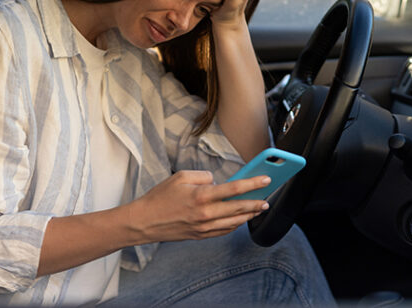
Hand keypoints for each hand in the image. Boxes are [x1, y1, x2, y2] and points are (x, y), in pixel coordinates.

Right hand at [126, 170, 269, 242]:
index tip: (266, 180)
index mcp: (201, 196)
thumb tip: (216, 182)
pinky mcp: (200, 236)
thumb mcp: (180, 177)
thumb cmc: (160, 197)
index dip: (253, 184)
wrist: (144, 222)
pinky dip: (234, 225)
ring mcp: (204, 227)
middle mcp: (206, 213)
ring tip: (258, 209)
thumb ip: (203, 176)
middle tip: (267, 199)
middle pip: (239, 208)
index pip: (234, 189)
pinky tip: (239, 220)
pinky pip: (223, 231)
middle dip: (256, 203)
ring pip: (234, 222)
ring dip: (248, 215)